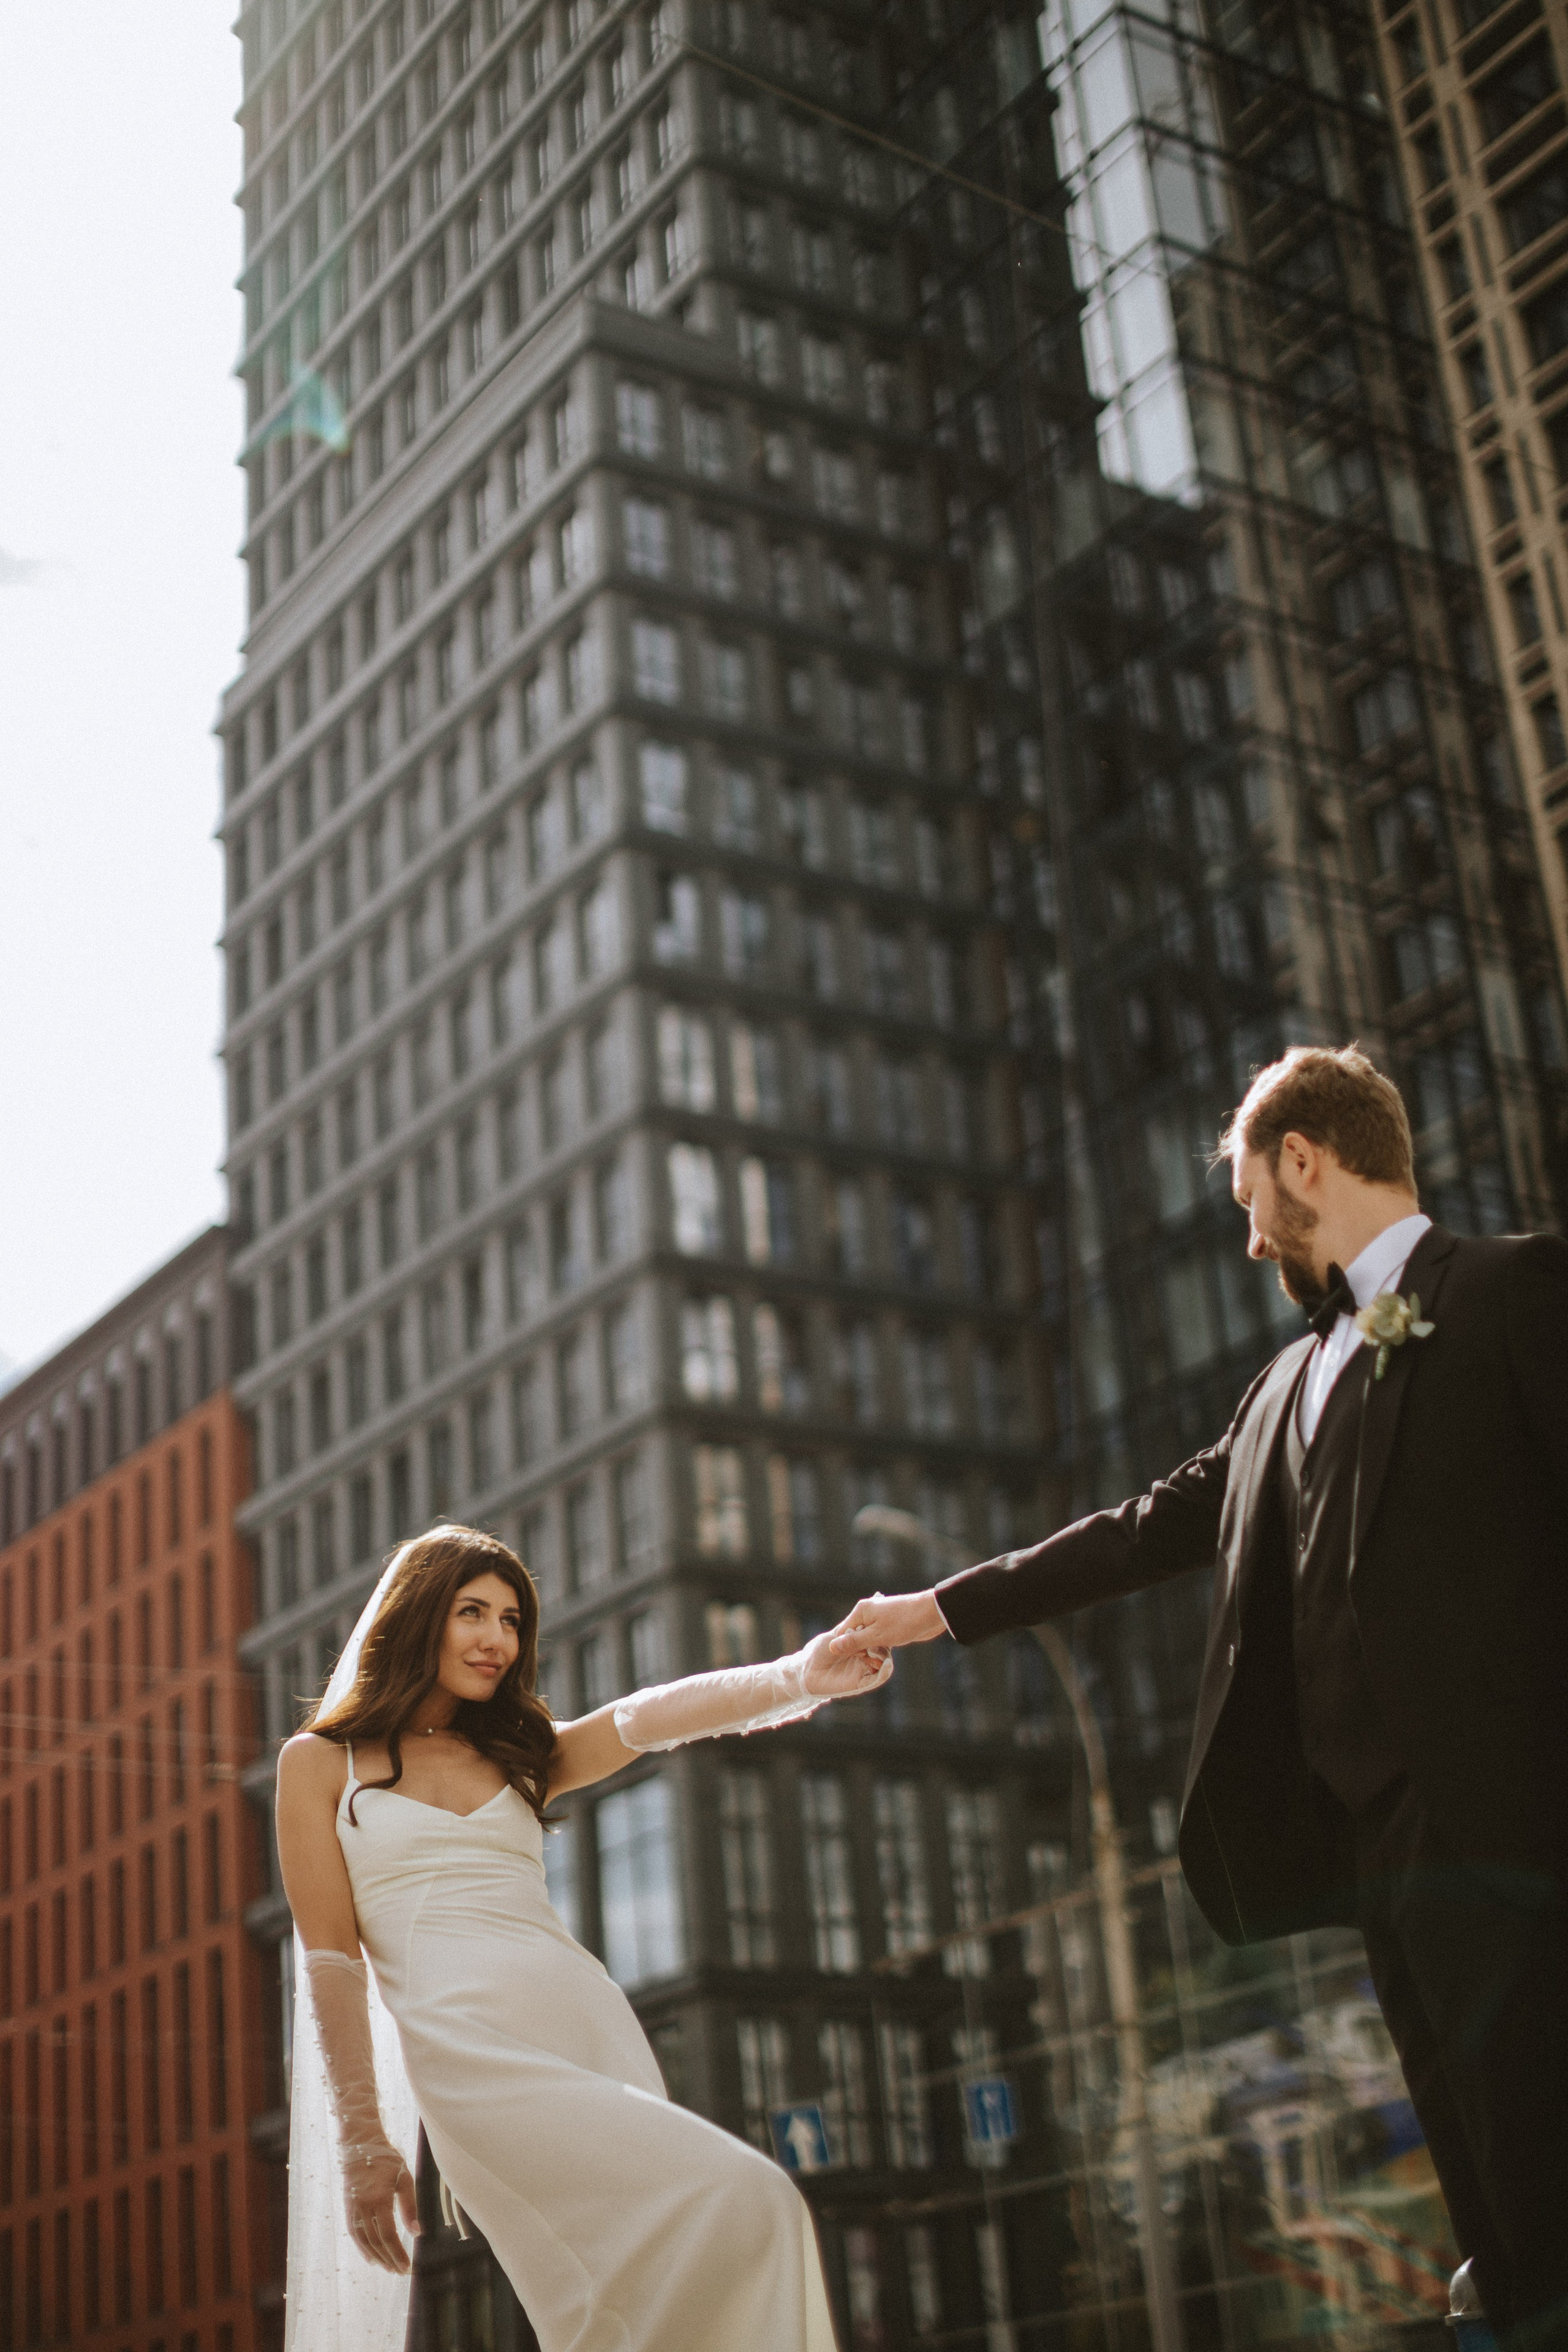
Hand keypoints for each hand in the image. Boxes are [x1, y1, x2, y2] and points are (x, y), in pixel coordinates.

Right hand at [342, 2139, 418, 2272]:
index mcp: (379, 2199)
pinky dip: (362, 2248)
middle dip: (389, 2259)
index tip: (407, 2267)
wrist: (361, 2145)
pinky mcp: (348, 2207)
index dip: (397, 2253)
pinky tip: (371, 2257)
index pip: (388, 2235)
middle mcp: (364, 2207)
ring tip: (388, 2268)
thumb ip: (410, 2206)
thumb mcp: (404, 2178)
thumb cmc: (387, 2160)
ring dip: (376, 2256)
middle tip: (399, 2271)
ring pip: (364, 2240)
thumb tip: (416, 2233)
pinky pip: (354, 2233)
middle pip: (376, 2241)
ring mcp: (353, 2208)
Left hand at [800, 1627, 893, 1700]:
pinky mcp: (862, 1683)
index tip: (877, 1623)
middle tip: (876, 1639)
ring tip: (877, 1650)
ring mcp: (864, 1669)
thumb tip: (864, 1625)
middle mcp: (865, 1656)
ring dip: (883, 1656)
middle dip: (881, 1643)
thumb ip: (850, 1633)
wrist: (808, 1670)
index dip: (878, 1630)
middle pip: (882, 1649)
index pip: (876, 1636)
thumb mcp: (835, 1637)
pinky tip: (887, 1664)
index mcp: (859, 1643)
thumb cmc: (820, 1650)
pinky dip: (885, 1672)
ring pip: (882, 1663)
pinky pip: (877, 1679)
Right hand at [829, 1591, 947, 1656]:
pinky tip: (888, 1652)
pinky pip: (879, 1638)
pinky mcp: (890, 1624)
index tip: (856, 1658)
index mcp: (861, 1611)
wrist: (931, 1613)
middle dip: (861, 1649)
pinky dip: (881, 1646)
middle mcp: (868, 1612)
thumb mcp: (877, 1636)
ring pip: (868, 1638)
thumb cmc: (903, 1623)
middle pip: (855, 1635)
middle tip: (872, 1659)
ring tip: (881, 1656)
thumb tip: (832, 1647)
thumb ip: (854, 1642)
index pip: (843, 1632)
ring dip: (873, 1649)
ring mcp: (879, 1617)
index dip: (846, 1647)